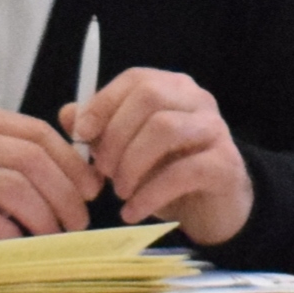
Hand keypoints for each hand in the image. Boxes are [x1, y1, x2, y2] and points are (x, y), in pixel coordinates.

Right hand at [0, 106, 98, 239]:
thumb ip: (25, 155)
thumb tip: (89, 174)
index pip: (38, 133)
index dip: (73, 163)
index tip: (91, 190)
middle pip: (31, 160)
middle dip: (64, 195)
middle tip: (78, 222)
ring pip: (13, 188)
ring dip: (44, 217)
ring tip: (54, 236)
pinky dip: (12, 235)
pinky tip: (21, 245)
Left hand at [66, 67, 252, 247]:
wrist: (212, 209)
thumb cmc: (167, 172)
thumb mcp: (127, 150)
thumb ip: (100, 130)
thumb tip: (69, 115)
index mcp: (173, 89)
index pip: (136, 80)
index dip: (103, 103)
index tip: (80, 134)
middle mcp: (198, 101)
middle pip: (150, 97)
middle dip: (116, 135)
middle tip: (102, 170)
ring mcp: (215, 130)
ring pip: (165, 128)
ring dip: (132, 163)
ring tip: (120, 192)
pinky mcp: (224, 164)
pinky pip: (182, 172)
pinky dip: (150, 194)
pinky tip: (133, 212)